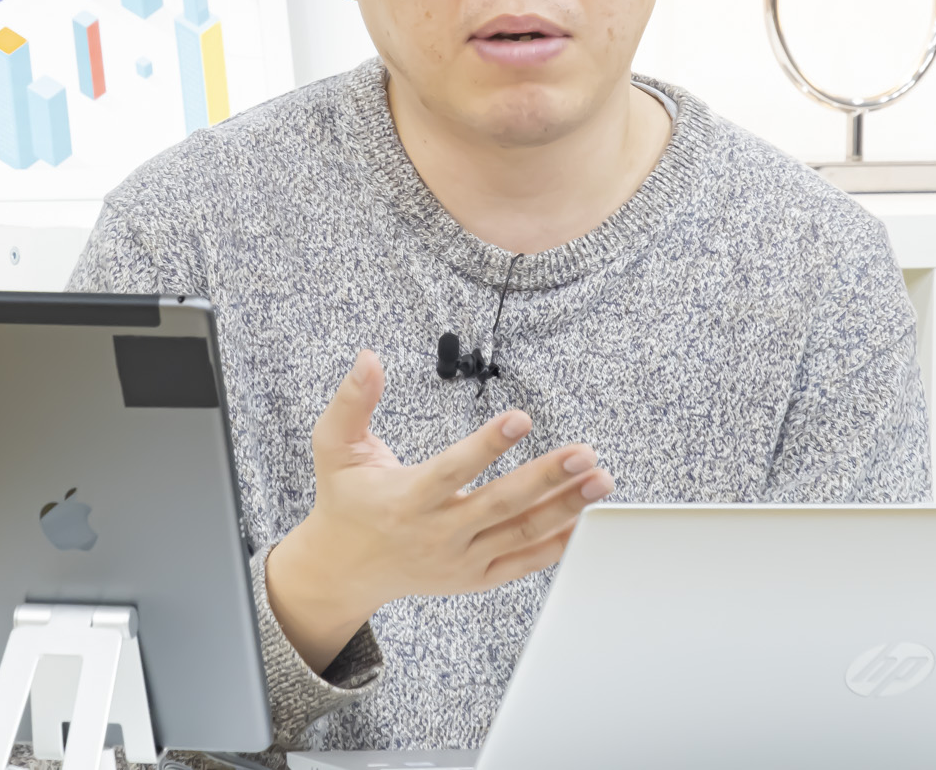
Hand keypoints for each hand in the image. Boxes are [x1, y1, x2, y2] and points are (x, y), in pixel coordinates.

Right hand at [265, 348, 613, 670]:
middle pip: (501, 504)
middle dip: (547, 477)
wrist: (345, 570)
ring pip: (522, 533)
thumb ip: (351, 402)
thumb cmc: (345, 501)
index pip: (454, 470)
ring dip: (565, 507)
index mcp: (407, 499)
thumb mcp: (334, 448)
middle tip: (585, 453)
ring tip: (600, 480)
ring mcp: (461, 560)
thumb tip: (368, 359)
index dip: (488, 445)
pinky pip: (524, 563)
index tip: (522, 418)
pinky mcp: (476, 577)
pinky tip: (586, 521)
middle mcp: (438, 534)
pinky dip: (558, 544)